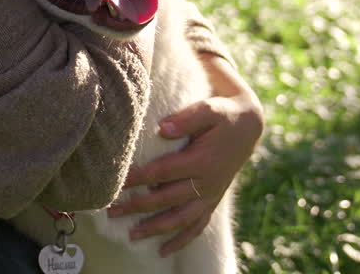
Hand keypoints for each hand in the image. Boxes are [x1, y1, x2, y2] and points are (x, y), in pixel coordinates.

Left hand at [106, 56, 263, 255]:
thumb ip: (188, 118)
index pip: (162, 172)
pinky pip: (198, 226)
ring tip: (131, 236)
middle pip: (166, 199)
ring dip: (155, 229)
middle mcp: (208, 182)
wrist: (248, 125)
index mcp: (203, 160)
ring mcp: (211, 195)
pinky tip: (163, 251)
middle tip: (111, 211)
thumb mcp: (211, 109)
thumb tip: (162, 128)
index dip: (138, 178)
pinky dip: (181, 240)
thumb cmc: (223, 113)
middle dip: (137, 207)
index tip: (115, 183)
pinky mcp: (213, 200)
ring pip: (181, 219)